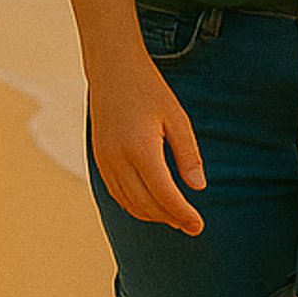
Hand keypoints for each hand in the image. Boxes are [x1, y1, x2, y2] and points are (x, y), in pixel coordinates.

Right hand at [87, 52, 205, 233]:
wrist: (112, 70)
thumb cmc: (150, 90)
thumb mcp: (177, 118)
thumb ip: (188, 155)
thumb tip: (197, 188)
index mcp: (140, 149)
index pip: (164, 194)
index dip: (182, 213)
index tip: (198, 226)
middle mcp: (117, 159)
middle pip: (145, 204)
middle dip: (170, 218)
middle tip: (191, 226)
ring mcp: (104, 161)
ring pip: (129, 203)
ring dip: (153, 215)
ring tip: (175, 218)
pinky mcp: (98, 159)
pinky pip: (116, 193)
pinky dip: (134, 205)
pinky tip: (151, 205)